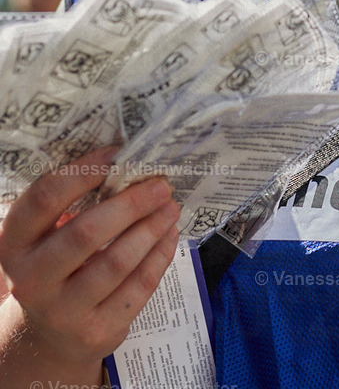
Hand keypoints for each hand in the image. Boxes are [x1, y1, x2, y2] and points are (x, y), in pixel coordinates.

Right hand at [0, 146, 180, 373]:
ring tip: (171, 207)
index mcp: (15, 242)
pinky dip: (159, 256)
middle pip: (86, 232)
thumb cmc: (57, 265)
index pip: (45, 198)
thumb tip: (128, 164)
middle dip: (131, 203)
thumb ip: (74, 205)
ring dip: (151, 229)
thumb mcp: (48, 236)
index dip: (83, 172)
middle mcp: (31, 279)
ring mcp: (62, 311)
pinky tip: (169, 236)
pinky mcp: (95, 332)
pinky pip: (137, 288)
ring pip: (116, 262)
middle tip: (161, 185)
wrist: (50, 335)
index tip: (116, 154)